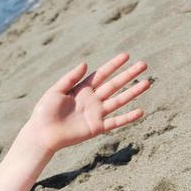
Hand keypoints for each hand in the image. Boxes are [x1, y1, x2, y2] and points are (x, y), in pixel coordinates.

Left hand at [23, 53, 148, 154]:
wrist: (42, 134)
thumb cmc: (44, 112)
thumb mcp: (56, 91)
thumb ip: (70, 78)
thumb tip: (85, 63)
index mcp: (81, 90)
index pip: (101, 74)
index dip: (113, 65)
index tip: (126, 55)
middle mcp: (92, 100)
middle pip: (114, 85)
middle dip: (128, 75)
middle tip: (144, 64)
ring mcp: (96, 114)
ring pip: (119, 100)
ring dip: (133, 92)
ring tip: (148, 83)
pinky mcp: (97, 127)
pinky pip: (116, 122)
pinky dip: (128, 117)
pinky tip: (140, 111)